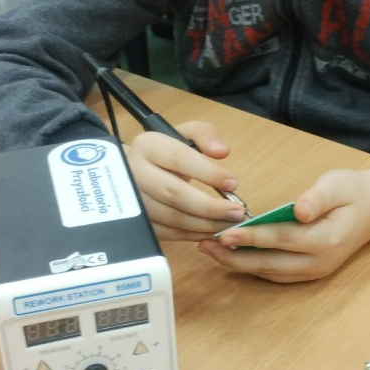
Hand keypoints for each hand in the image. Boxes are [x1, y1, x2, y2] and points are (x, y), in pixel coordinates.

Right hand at [125, 123, 245, 241]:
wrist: (134, 172)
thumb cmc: (165, 153)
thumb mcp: (184, 135)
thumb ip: (205, 134)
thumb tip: (221, 151)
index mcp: (147, 146)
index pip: (179, 158)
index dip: (208, 173)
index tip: (233, 183)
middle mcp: (134, 173)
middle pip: (174, 193)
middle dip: (210, 206)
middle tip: (236, 212)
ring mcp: (133, 201)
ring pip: (172, 217)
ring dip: (205, 224)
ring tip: (229, 224)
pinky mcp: (138, 223)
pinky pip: (168, 233)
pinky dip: (194, 235)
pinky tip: (212, 231)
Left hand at [198, 166, 369, 282]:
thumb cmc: (354, 191)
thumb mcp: (338, 184)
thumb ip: (317, 198)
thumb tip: (298, 210)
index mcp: (326, 239)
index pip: (282, 239)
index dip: (252, 237)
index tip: (225, 233)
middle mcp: (319, 262)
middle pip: (270, 264)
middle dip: (235, 257)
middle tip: (205, 246)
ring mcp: (315, 271)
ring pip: (270, 272)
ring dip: (239, 264)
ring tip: (211, 251)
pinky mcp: (310, 272)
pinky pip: (276, 274)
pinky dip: (253, 267)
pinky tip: (232, 257)